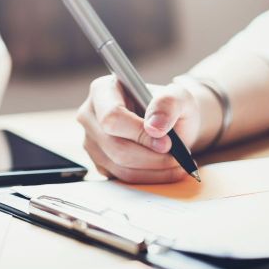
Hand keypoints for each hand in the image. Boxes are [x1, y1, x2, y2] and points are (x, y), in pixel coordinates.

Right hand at [76, 75, 207, 182]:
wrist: (169, 123)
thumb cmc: (170, 106)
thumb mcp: (178, 96)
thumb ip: (168, 104)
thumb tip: (154, 127)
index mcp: (102, 91)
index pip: (111, 117)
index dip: (139, 133)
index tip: (167, 142)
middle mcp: (90, 116)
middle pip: (114, 146)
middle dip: (151, 156)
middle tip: (177, 157)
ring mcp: (91, 141)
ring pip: (119, 166)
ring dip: (153, 170)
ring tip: (177, 164)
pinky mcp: (99, 162)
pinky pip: (122, 177)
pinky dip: (148, 177)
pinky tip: (164, 169)